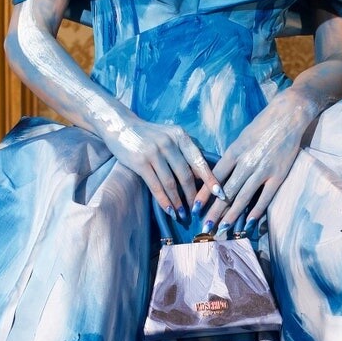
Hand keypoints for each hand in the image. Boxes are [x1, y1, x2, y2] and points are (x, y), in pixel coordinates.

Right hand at [99, 107, 216, 215]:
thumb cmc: (149, 135)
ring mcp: (154, 152)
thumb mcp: (170, 137)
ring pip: (171, 183)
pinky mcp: (140, 162)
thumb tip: (202, 177)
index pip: (199, 161)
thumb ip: (184, 152)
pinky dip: (164, 201)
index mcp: (181, 136)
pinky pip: (156, 186)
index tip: (220, 195)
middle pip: (186, 175)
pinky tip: (169, 210)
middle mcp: (169, 142)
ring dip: (178, 202)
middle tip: (198, 210)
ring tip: (183, 214)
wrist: (121, 126)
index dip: (210, 180)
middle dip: (193, 196)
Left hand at [197, 91, 318, 231]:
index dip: (204, 194)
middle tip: (205, 228)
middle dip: (214, 212)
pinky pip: (265, 197)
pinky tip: (247, 224)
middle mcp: (246, 162)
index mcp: (234, 151)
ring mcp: (263, 170)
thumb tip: (216, 177)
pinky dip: (255, 212)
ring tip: (222, 230)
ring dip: (231, 216)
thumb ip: (230, 158)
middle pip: (227, 192)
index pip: (215, 177)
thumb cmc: (261, 126)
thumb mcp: (240, 138)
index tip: (195, 208)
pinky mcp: (278, 175)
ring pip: (243, 197)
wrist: (287, 116)